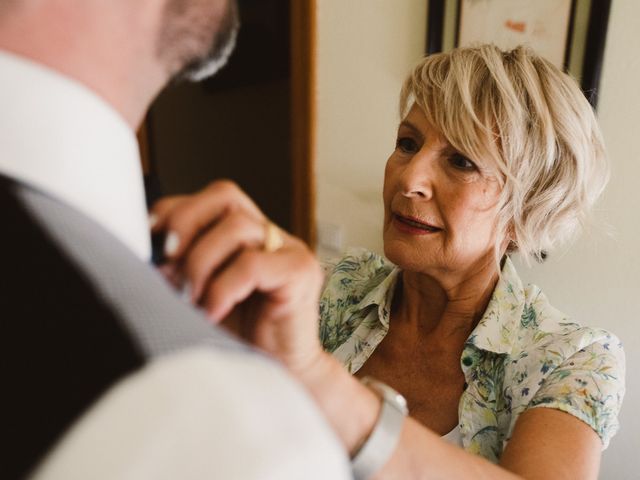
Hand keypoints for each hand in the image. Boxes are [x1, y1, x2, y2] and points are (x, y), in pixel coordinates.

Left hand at [149, 180, 324, 370]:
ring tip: (192, 298)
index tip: (150, 239)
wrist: (281, 376)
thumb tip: (152, 257)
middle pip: (225, 195)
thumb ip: (181, 270)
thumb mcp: (200, 296)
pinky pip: (251, 264)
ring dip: (201, 262)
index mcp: (248, 234)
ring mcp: (289, 250)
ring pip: (237, 226)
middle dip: (186, 222)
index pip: (211, 198)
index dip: (176, 211)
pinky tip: (213, 312)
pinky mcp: (300, 272)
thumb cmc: (240, 338)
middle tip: (168, 261)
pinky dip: (222, 288)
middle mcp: (270, 235)